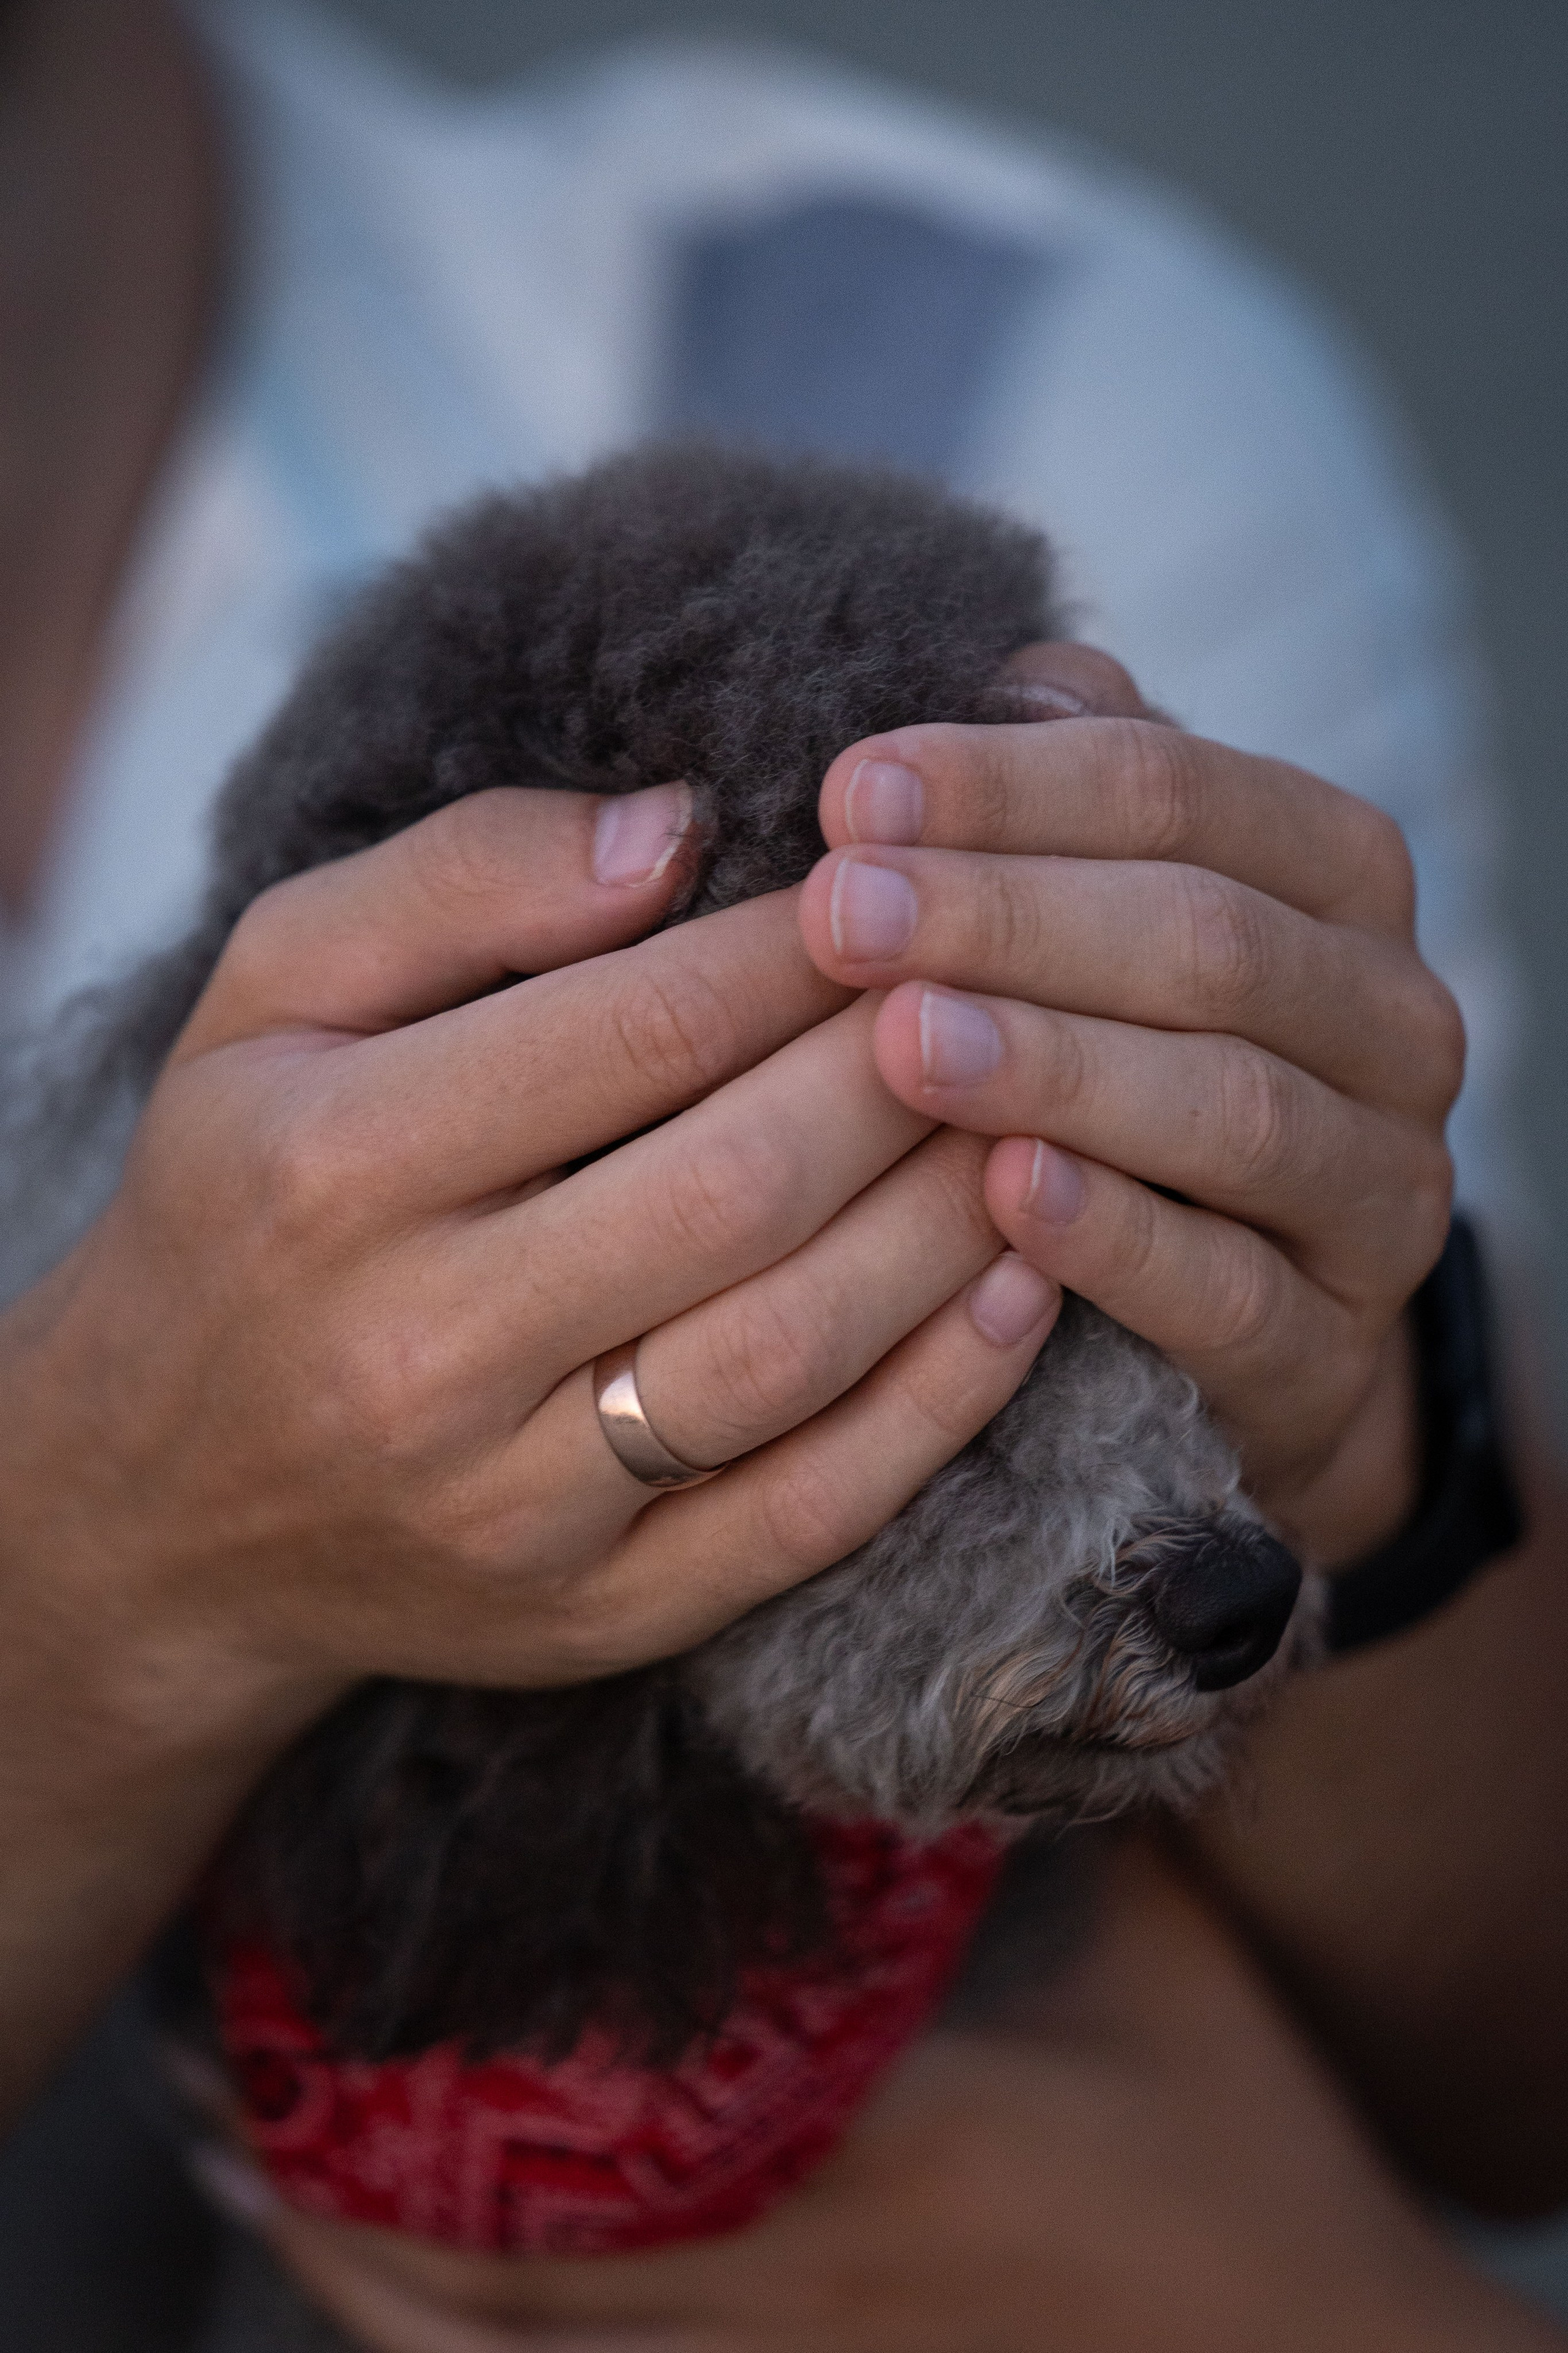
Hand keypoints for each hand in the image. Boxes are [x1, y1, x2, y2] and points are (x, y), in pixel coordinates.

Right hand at [0, 782, 1057, 1732]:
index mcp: (335, 1165)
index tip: (901, 881)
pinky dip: (943, 1397)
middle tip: (1005, 983)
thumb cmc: (242, 1195)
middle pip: (742, 1184)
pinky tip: (1019, 1285)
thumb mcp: (273, 993)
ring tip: (1037, 1113)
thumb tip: (676, 826)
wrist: (164, 1501)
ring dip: (949, 1219)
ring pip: (797, 1350)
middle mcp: (421, 1348)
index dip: (809, 946)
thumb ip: (459, 879)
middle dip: (904, 1069)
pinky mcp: (599, 1615)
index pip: (642, 1026)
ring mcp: (518, 1507)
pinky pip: (813, 1511)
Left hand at [261, 1838, 1559, 2352]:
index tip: (326, 1992)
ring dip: (372, 2280)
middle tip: (217, 2082)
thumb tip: (963, 1701)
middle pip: (505, 2273)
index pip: (605, 2133)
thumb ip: (1038, 1837)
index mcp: (861, 2161)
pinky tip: (414, 2320)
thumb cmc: (1246, 2154)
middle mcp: (793, 2293)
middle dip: (341, 2183)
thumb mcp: (1153, 1960)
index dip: (440, 2086)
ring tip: (257, 2187)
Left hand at [798, 648, 1462, 1563]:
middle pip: (1207, 939)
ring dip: (1057, 1066)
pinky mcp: (1336, 1345)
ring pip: (1232, 1109)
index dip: (1008, 786)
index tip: (849, 793)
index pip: (1180, 792)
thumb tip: (1013, 673)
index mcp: (1339, 878)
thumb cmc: (1146, 1065)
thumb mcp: (1122, 915)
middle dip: (1010, 919)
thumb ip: (1082, 797)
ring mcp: (1381, 1188)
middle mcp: (1391, 1021)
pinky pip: (1234, 1289)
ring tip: (903, 1043)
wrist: (1258, 1308)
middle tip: (843, 914)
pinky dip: (1118, 1238)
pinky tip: (1005, 1195)